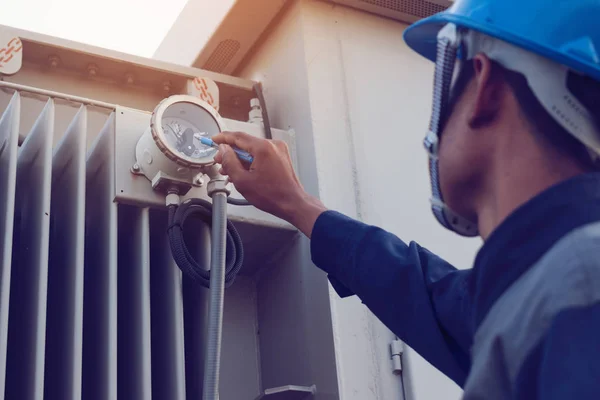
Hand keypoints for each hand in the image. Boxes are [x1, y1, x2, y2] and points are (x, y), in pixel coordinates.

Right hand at [212, 131, 326, 236]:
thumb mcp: (242, 180)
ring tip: (229, 170)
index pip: (238, 137)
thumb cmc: (271, 195)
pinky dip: (251, 161)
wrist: (291, 203)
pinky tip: (242, 171)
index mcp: (263, 148)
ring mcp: (279, 150)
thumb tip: (223, 149)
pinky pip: (261, 154)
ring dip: (240, 158)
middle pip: (245, 143)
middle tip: (220, 161)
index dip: (223, 137)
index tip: (214, 139)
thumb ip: (229, 162)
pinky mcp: (281, 156)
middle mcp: (273, 145)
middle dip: (231, 152)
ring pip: (253, 149)